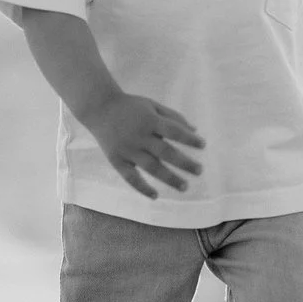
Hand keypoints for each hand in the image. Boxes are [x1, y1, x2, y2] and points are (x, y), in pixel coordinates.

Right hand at [87, 94, 204, 199]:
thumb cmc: (130, 106)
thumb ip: (173, 117)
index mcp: (150, 120)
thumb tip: (195, 130)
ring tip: (185, 186)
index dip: (189, 139)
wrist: (99, 107)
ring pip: (151, 167)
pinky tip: (155, 196)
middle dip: (184, 163)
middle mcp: (140, 136)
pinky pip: (130, 177)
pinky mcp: (117, 160)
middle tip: (199, 171)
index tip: (203, 145)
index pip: (174, 131)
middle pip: (166, 152)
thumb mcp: (152, 105)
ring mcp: (128, 149)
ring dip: (169, 178)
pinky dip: (142, 188)